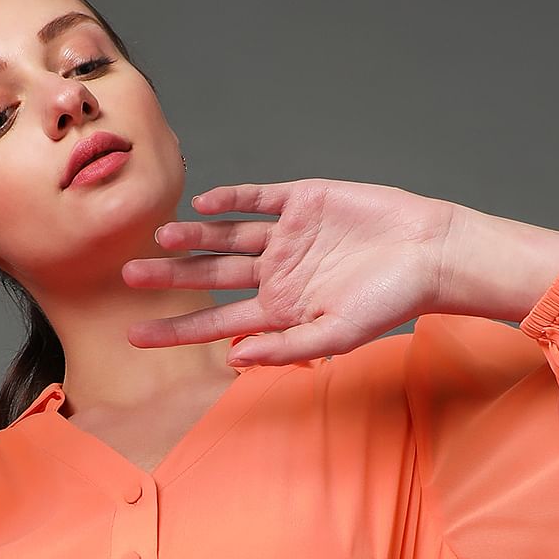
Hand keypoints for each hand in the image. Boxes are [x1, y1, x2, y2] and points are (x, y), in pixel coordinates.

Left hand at [121, 179, 459, 363]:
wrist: (430, 254)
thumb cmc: (389, 303)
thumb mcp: (336, 335)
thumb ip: (285, 348)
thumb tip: (235, 360)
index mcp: (278, 311)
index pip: (214, 324)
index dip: (174, 329)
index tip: (134, 334)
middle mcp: (275, 274)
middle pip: (209, 277)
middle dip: (169, 278)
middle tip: (128, 275)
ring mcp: (287, 237)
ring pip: (226, 237)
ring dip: (193, 236)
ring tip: (160, 236)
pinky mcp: (304, 201)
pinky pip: (258, 199)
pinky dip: (232, 199)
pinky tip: (204, 202)